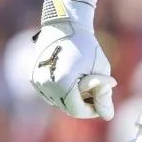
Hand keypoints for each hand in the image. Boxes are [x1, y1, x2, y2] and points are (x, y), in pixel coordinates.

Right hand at [30, 0, 116, 119]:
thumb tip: (108, 117)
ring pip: (59, 101)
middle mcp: (44, 85)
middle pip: (67, 107)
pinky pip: (51, 93)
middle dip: (84, 101)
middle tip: (97, 87)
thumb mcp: (100, 69)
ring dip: (73, 96)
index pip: (77, 110)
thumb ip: (104, 94)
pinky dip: (63, 90)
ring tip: (84, 76)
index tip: (104, 102)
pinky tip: (71, 74)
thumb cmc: (87, 46)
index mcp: (61, 82)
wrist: (65, 25)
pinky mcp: (33, 78)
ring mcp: (37, 82)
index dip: (92, 110)